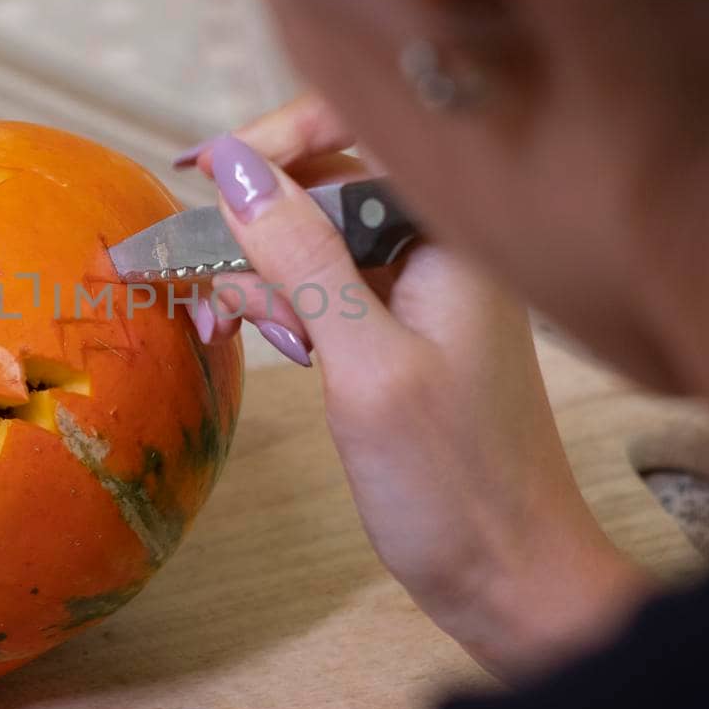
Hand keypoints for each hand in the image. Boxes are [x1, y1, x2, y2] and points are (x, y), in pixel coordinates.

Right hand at [183, 98, 651, 678]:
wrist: (512, 580)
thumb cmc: (453, 482)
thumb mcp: (363, 363)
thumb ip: (302, 256)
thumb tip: (234, 165)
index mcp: (454, 234)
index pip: (361, 128)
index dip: (275, 137)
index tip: (197, 174)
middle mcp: (443, 245)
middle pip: (329, 183)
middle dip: (258, 225)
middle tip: (214, 291)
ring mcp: (423, 288)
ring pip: (318, 240)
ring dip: (265, 274)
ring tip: (242, 331)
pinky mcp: (404, 330)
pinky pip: (329, 288)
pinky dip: (287, 307)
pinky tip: (271, 344)